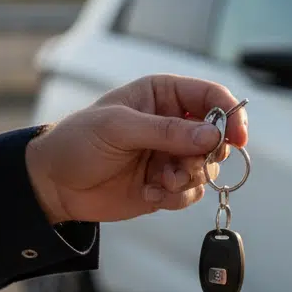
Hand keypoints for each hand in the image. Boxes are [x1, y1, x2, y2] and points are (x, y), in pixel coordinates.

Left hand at [24, 74, 249, 223]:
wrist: (54, 184)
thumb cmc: (78, 142)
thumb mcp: (118, 127)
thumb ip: (166, 131)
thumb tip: (212, 136)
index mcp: (163, 96)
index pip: (211, 97)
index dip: (230, 114)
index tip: (237, 137)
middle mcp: (174, 124)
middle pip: (218, 136)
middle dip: (207, 154)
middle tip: (185, 165)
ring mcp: (172, 155)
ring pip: (208, 167)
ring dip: (189, 178)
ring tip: (161, 181)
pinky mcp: (169, 184)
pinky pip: (193, 192)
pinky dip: (177, 196)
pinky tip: (151, 192)